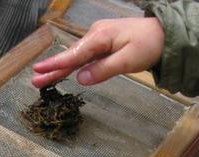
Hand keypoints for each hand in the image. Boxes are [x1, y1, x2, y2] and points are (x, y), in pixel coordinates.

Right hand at [31, 18, 164, 87]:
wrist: (164, 34)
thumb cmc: (149, 45)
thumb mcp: (128, 60)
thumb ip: (103, 69)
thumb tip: (80, 78)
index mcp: (100, 37)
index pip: (74, 54)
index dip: (56, 64)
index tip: (39, 70)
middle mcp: (95, 35)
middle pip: (71, 56)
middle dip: (52, 68)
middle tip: (34, 80)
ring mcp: (99, 39)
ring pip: (76, 57)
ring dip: (60, 68)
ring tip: (42, 79)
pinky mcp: (103, 44)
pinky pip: (85, 57)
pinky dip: (73, 65)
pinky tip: (63, 73)